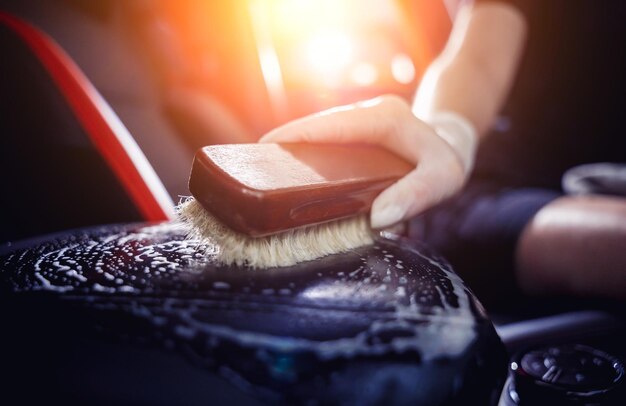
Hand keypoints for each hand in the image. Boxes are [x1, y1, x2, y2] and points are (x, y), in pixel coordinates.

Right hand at [259, 95, 476, 228]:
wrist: (452, 142)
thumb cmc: (448, 163)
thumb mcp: (444, 180)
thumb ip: (416, 196)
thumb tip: (379, 219)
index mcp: (386, 118)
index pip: (333, 124)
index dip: (298, 134)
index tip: (267, 146)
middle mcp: (371, 110)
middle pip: (318, 124)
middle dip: (287, 140)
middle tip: (257, 162)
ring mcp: (363, 115)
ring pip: (320, 128)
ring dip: (295, 143)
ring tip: (267, 164)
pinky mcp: (358, 125)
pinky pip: (327, 133)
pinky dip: (308, 145)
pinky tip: (293, 162)